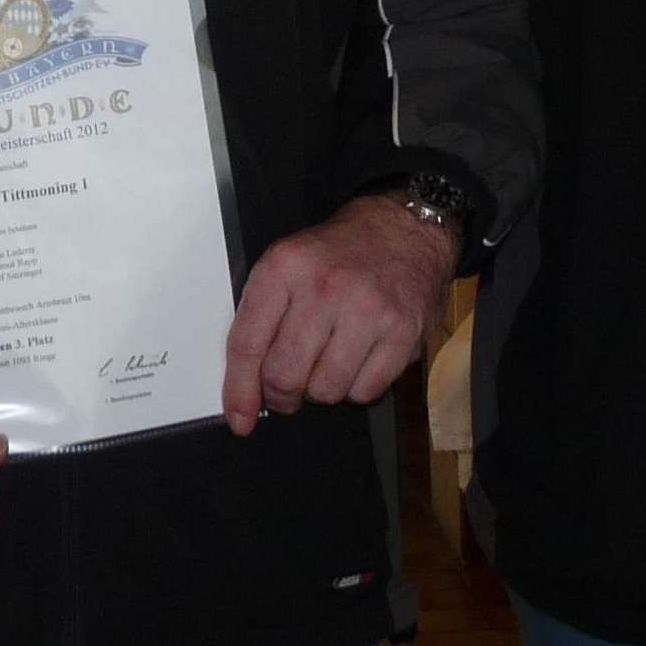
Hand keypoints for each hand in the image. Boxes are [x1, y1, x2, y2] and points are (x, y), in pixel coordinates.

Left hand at [222, 193, 457, 434]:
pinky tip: (358, 361)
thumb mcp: (289, 263)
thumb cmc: (342, 252)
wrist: (405, 229)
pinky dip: (357, 388)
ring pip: (325, 391)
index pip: (248, 343)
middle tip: (289, 388)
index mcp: (285, 267)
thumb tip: (246, 387)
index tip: (241, 416)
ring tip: (329, 362)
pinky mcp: (401, 332)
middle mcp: (324, 287)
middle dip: (282, 395)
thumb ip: (262, 318)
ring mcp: (366, 310)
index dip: (240, 389)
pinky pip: (365, 391)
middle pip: (285, 376)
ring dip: (323, 389)